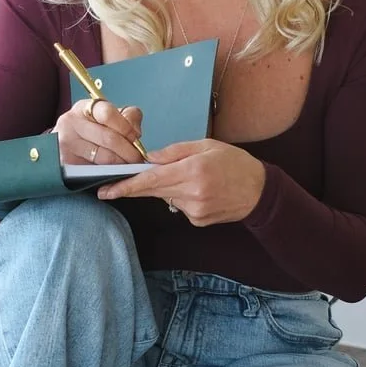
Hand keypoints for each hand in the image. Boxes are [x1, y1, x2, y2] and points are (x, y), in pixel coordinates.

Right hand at [54, 98, 143, 167]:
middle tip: (138, 159)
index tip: (135, 137)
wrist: (68, 143)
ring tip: (128, 165)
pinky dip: (109, 173)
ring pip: (103, 157)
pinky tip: (114, 171)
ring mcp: (67, 143)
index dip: (126, 127)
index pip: (108, 114)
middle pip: (108, 138)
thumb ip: (129, 117)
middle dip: (128, 151)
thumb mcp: (110, 117)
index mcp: (85, 108)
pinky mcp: (67, 162)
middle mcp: (71, 122)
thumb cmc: (93, 129)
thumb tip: (136, 133)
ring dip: (121, 164)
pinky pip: (95, 170)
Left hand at [97, 139, 265, 225]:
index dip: (126, 186)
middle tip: (112, 187)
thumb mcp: (206, 146)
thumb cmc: (234, 162)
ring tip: (193, 178)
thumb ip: (175, 152)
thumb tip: (150, 158)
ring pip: (167, 198)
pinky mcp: (198, 221)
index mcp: (192, 171)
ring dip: (168, 188)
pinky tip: (201, 192)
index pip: (150, 180)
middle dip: (133, 188)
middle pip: (152, 191)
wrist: (260, 191)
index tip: (106, 190)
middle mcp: (191, 193)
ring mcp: (195, 210)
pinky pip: (180, 207)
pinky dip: (183, 198)